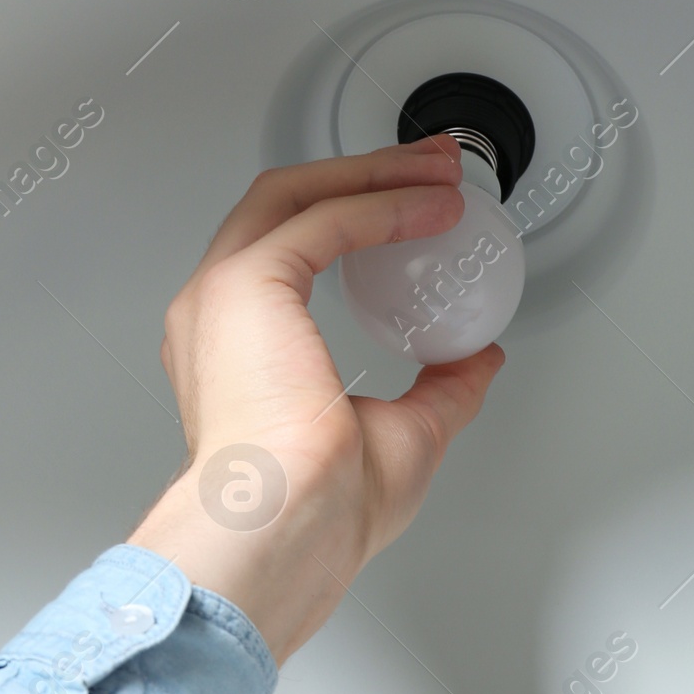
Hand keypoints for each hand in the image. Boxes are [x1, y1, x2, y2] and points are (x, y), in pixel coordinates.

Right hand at [129, 139, 502, 661]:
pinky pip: (322, 218)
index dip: (356, 219)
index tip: (417, 208)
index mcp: (237, 353)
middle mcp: (216, 317)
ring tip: (437, 169)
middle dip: (366, 174)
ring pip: (295, 194)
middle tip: (433, 165)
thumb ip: (440, 387)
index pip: (289, 254)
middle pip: (286, 205)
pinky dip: (381, 203)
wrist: (287, 528)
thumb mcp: (406, 434)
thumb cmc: (319, 512)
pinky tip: (429, 207)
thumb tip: (477, 359)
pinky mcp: (245, 284)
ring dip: (372, 172)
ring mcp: (221, 295)